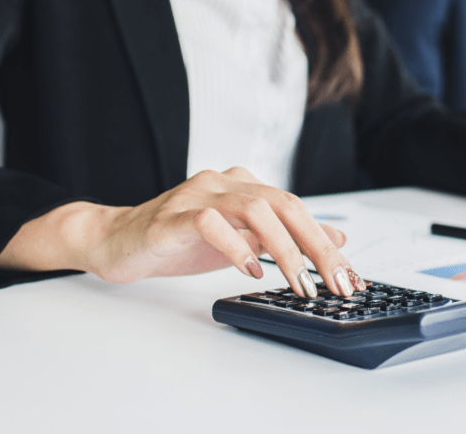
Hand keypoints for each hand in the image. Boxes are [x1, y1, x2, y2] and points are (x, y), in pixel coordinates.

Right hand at [0, 167, 365, 297]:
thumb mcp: (241, 240)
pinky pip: (211, 222)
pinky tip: (249, 269)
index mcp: (243, 185)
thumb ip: (283, 236)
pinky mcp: (171, 218)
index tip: (348, 276)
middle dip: (316, 246)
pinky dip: (235, 245)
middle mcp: (224, 183)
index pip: (296, 208)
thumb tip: (335, 240)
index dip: (326, 242)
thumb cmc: (179, 241)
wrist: (117, 241)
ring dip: (284, 248)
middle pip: (284, 205)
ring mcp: (197, 196)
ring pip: (254, 208)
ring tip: (298, 281)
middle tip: (336, 282)